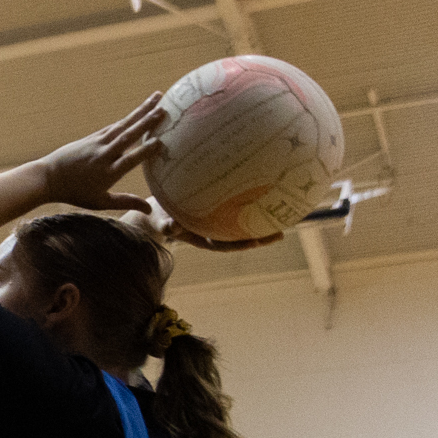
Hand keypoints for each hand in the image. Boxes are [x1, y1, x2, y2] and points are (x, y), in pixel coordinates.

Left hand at [32, 95, 165, 213]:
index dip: (145, 150)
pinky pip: (113, 126)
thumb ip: (125, 202)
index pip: (130, 159)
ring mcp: (97, 143)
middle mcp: (103, 155)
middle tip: (165, 109)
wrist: (48, 177)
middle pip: (128, 136)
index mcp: (108, 173)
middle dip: (146, 122)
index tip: (162, 141)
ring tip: (157, 98)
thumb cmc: (75, 193)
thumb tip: (149, 210)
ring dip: (141, 111)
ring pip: (122, 125)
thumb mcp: (100, 202)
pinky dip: (127, 119)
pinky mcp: (92, 137)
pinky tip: (139, 112)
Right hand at [137, 197, 284, 254]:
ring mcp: (216, 222)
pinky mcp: (216, 210)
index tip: (256, 243)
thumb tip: (172, 227)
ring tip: (281, 214)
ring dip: (260, 220)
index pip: (225, 244)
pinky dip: (249, 201)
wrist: (156, 213)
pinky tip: (263, 192)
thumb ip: (166, 225)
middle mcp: (213, 232)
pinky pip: (235, 207)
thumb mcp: (160, 222)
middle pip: (239, 237)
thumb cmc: (158, 217)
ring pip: (241, 224)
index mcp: (203, 238)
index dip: (241, 244)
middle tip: (280, 234)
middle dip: (260, 237)